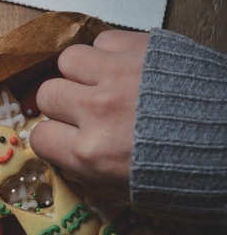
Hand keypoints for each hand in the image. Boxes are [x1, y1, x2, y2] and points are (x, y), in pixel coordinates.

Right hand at [30, 29, 148, 201]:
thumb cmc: (194, 176)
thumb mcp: (135, 193)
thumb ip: (94, 171)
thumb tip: (70, 154)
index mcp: (93, 154)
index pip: (40, 137)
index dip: (53, 137)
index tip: (66, 136)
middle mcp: (97, 111)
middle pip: (48, 94)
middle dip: (62, 104)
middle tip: (83, 109)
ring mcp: (117, 75)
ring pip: (69, 61)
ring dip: (80, 73)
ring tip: (101, 82)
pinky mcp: (140, 48)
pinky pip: (102, 40)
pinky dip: (108, 53)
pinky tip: (126, 67)